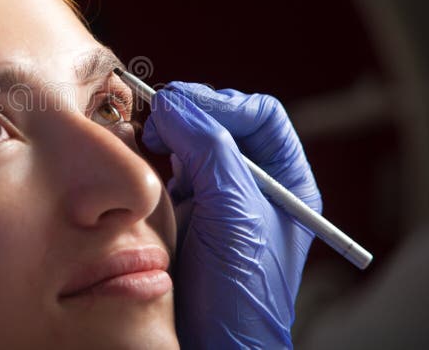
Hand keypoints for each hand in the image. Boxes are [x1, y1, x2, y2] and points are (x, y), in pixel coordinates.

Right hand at [142, 82, 321, 348]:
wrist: (211, 343)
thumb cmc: (240, 291)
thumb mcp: (233, 211)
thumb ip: (208, 148)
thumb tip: (173, 103)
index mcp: (286, 180)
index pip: (259, 115)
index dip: (222, 105)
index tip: (184, 110)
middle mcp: (254, 183)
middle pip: (223, 122)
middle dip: (190, 115)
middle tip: (158, 123)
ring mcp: (219, 196)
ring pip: (193, 142)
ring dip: (169, 134)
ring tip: (149, 140)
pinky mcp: (188, 211)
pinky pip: (171, 168)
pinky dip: (154, 160)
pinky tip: (143, 166)